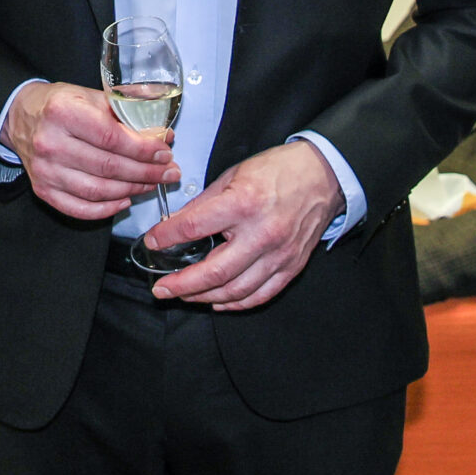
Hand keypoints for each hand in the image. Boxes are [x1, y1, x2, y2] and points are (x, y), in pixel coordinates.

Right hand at [3, 80, 174, 219]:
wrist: (20, 117)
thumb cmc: (59, 105)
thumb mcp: (89, 95)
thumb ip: (125, 113)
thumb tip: (161, 135)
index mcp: (63, 112)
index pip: (111, 138)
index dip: (143, 149)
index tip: (164, 153)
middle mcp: (50, 143)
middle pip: (108, 166)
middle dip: (146, 172)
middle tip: (168, 172)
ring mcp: (45, 170)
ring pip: (98, 190)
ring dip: (131, 190)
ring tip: (151, 183)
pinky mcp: (42, 190)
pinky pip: (80, 208)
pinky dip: (106, 209)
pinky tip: (124, 200)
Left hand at [144, 141, 343, 309]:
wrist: (323, 175)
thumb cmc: (279, 170)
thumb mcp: (234, 174)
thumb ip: (204, 202)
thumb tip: (177, 223)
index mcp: (243, 204)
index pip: (193, 228)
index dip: (166, 238)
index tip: (152, 242)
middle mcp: (262, 234)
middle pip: (214, 272)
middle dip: (181, 285)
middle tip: (161, 289)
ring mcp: (279, 254)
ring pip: (235, 291)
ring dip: (204, 298)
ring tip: (185, 296)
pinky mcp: (292, 266)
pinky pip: (260, 295)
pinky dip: (236, 304)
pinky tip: (218, 301)